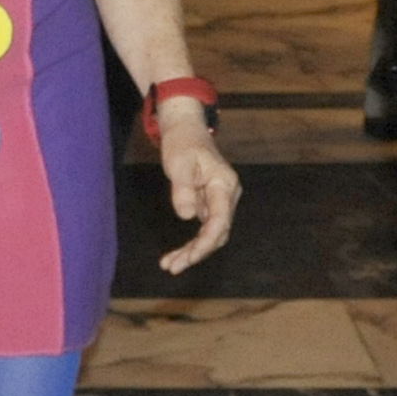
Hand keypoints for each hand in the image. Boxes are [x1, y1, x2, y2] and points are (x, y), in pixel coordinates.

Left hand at [155, 108, 239, 274]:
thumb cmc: (182, 143)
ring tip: (169, 265)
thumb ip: (183, 190)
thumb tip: (187, 216)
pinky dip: (191, 243)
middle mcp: (227, 195)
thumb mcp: (178, 163)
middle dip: (196, 253)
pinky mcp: (209, 204)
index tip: (189, 258)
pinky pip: (203, 229)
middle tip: (173, 266)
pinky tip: (175, 255)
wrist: (185, 129)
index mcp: (224, 185)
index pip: (220, 221)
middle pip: (217, 233)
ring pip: (211, 235)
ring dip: (192, 252)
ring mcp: (219, 201)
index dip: (206, 243)